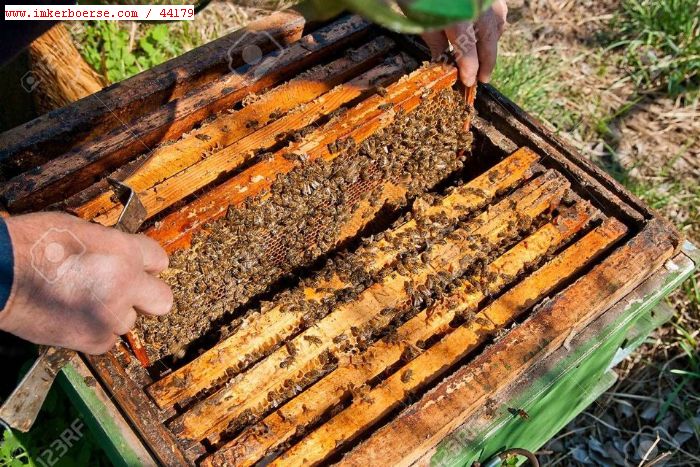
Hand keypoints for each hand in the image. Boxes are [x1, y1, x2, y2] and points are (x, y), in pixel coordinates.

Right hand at [0, 212, 171, 354]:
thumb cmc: (30, 245)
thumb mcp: (80, 229)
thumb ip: (111, 246)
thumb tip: (122, 255)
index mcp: (124, 252)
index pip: (160, 260)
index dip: (147, 264)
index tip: (140, 268)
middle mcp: (124, 285)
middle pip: (161, 300)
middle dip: (147, 296)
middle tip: (128, 292)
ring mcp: (109, 315)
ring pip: (129, 322)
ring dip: (114, 314)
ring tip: (86, 303)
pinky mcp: (91, 340)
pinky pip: (107, 340)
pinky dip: (95, 332)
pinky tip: (75, 318)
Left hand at [422, 0, 507, 85]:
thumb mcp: (421, 19)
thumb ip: (435, 39)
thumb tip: (443, 59)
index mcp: (458, 18)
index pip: (468, 48)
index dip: (469, 67)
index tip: (468, 82)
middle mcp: (477, 9)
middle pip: (487, 41)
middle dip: (485, 63)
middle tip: (483, 79)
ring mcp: (485, 0)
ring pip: (496, 26)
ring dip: (491, 46)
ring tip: (486, 62)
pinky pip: (497, 12)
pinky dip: (494, 26)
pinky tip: (489, 34)